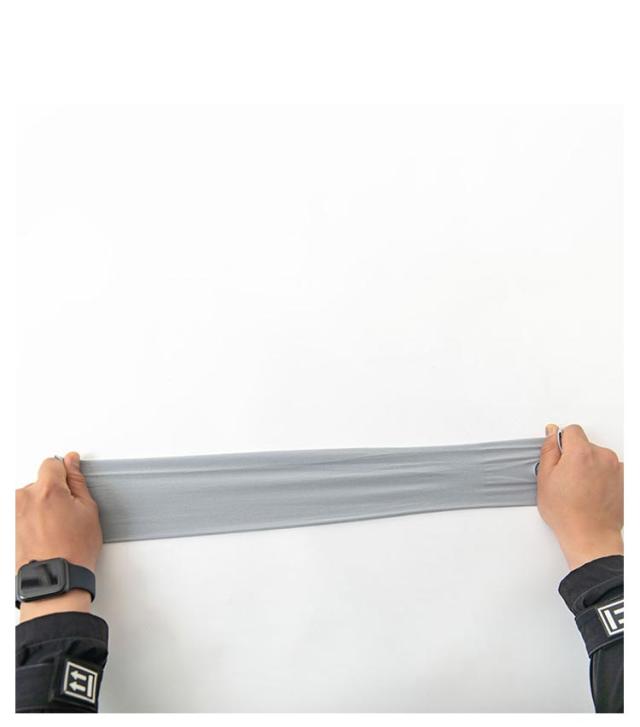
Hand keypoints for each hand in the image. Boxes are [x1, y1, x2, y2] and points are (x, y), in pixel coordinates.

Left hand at [16, 453, 102, 621]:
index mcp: (46, 490)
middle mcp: (25, 498)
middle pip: (41, 481)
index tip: (72, 482)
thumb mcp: (88, 509)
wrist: (56, 579)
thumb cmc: (74, 550)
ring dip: (43, 505)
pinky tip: (47, 533)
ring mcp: (14, 513)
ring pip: (32, 498)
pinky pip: (25, 513)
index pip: (52, 463)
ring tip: (58, 527)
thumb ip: (77, 481)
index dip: (66, 472)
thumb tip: (71, 462)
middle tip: (69, 512)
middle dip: (55, 491)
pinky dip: (35, 519)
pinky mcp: (10, 526)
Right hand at [536, 424, 622, 570]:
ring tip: (581, 488)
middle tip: (567, 478)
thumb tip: (551, 434)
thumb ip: (548, 450)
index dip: (562, 441)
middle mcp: (603, 456)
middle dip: (575, 456)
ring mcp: (617, 469)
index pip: (572, 430)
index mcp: (581, 452)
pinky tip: (593, 492)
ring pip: (598, 457)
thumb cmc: (567, 514)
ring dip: (590, 466)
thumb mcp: (544, 479)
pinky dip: (603, 476)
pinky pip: (610, 469)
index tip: (559, 454)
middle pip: (586, 444)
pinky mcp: (625, 480)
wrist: (590, 536)